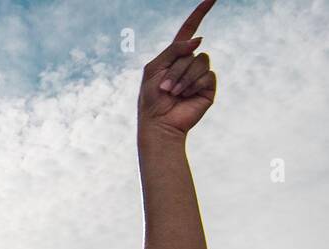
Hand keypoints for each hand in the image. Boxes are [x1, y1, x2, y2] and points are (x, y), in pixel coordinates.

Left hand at [139, 0, 216, 139]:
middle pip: (191, 51)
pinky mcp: (208, 87)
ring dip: (184, 79)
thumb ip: (174, 50)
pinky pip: (207, 76)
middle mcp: (190, 63)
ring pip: (201, 62)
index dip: (199, 13)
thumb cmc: (151, 98)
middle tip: (165, 88)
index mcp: (175, 56)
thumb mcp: (154, 68)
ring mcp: (200, 75)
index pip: (189, 30)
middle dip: (176, 70)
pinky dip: (193, 85)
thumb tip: (200, 40)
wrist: (158, 124)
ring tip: (173, 94)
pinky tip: (185, 97)